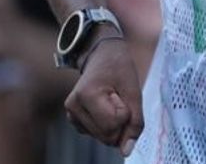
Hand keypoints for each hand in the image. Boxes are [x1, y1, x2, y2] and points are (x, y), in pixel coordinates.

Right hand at [64, 34, 143, 156]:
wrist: (102, 55)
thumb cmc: (119, 68)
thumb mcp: (134, 90)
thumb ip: (134, 121)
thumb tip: (127, 150)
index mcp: (87, 95)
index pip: (114, 124)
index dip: (126, 112)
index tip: (121, 94)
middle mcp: (73, 106)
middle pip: (107, 136)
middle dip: (121, 122)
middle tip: (118, 98)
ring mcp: (71, 114)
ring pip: (102, 138)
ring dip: (114, 124)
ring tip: (111, 101)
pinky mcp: (73, 120)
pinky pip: (97, 135)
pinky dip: (106, 125)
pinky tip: (104, 107)